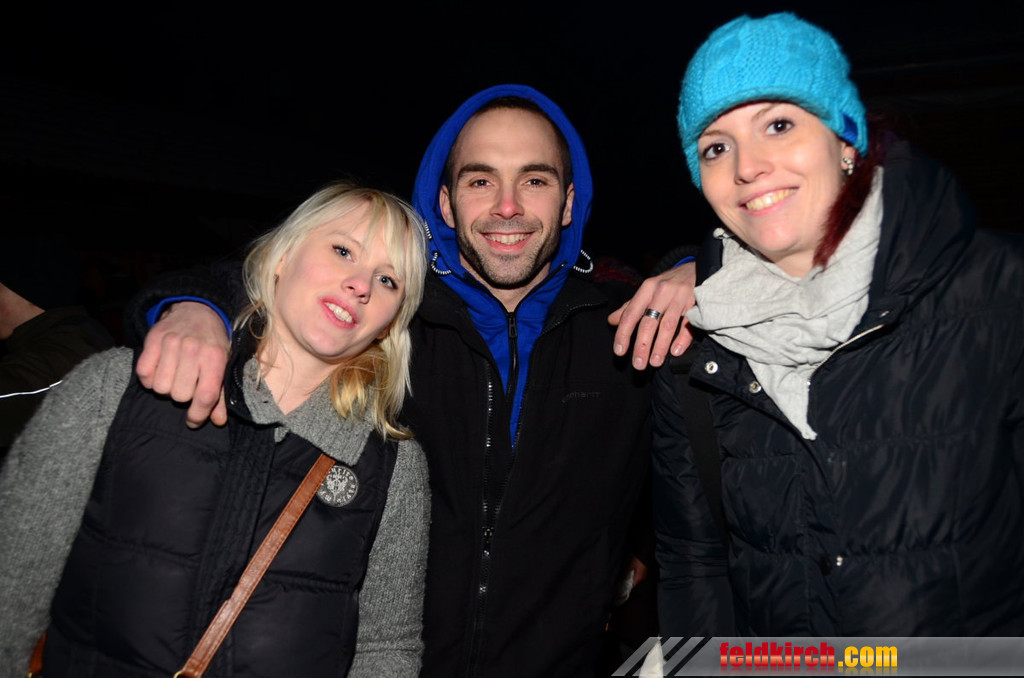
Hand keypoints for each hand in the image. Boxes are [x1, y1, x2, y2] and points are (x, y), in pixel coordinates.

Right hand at [135, 301, 229, 427]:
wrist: (197, 310)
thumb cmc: (212, 344)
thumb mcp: (223, 365)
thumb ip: (220, 394)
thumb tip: (218, 421)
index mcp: (215, 358)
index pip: (205, 396)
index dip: (198, 415)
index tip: (193, 421)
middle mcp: (193, 349)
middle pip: (180, 395)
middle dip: (182, 397)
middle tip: (186, 386)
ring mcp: (171, 343)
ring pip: (160, 387)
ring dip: (165, 388)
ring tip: (174, 377)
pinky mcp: (153, 339)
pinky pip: (143, 373)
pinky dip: (149, 379)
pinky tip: (159, 371)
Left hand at [609, 261, 696, 369]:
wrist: (697, 269)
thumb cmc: (668, 284)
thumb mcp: (648, 291)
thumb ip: (630, 307)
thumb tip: (611, 321)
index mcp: (647, 289)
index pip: (631, 314)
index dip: (624, 334)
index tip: (619, 351)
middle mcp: (662, 292)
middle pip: (648, 322)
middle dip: (642, 345)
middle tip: (638, 364)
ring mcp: (680, 297)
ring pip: (667, 325)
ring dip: (660, 346)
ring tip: (654, 363)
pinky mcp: (696, 302)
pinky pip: (688, 323)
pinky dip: (682, 339)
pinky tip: (675, 352)